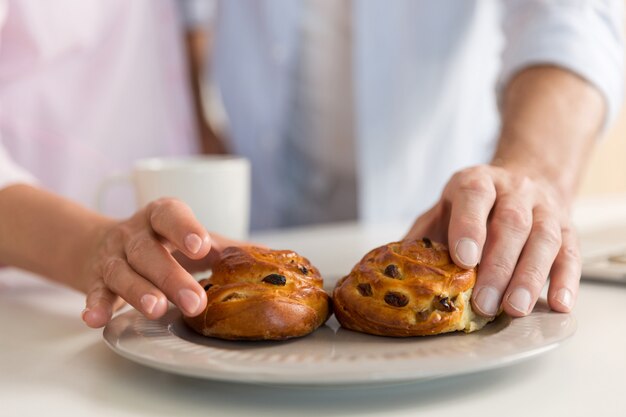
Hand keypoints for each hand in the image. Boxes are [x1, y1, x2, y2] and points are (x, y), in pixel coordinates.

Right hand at [79, 198, 243, 327]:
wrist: (103, 242)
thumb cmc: (161, 242)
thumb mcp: (190, 238)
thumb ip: (225, 249)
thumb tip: (271, 260)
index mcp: (161, 217)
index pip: (170, 216)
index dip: (185, 229)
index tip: (201, 246)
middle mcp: (134, 233)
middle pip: (149, 252)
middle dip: (172, 277)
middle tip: (196, 302)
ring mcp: (112, 255)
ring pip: (122, 271)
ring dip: (138, 291)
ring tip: (156, 309)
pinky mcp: (95, 278)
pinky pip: (94, 291)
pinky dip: (96, 304)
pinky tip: (96, 319)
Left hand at [405, 165, 578, 317]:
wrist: (521, 182)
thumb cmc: (473, 207)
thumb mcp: (442, 211)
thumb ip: (422, 237)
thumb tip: (392, 271)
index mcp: (477, 182)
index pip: (474, 196)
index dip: (469, 226)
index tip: (463, 259)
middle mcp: (514, 190)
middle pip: (511, 224)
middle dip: (498, 266)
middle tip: (484, 302)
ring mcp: (544, 207)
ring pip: (544, 239)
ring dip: (530, 276)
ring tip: (514, 309)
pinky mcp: (567, 228)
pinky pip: (571, 253)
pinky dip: (567, 279)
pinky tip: (558, 303)